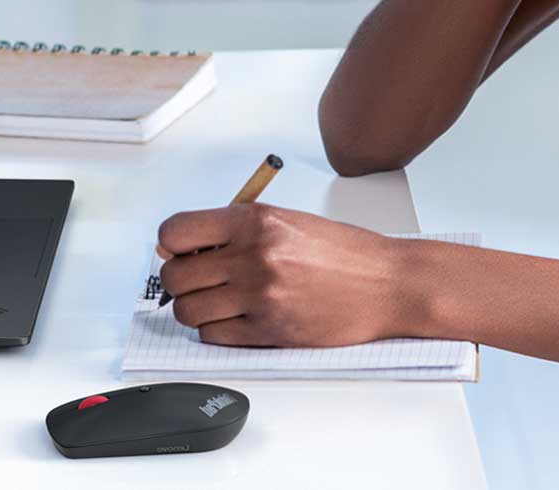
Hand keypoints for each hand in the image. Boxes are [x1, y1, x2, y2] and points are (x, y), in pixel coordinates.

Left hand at [154, 203, 411, 346]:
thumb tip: (179, 247)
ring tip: (217, 302)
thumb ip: (234, 230)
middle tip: (197, 280)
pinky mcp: (269, 331)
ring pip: (188, 311)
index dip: (170, 245)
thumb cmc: (344, 252)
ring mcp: (260, 296)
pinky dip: (216, 330)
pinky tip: (235, 319)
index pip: (175, 232)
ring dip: (195, 309)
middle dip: (179, 281)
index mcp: (254, 221)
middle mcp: (253, 256)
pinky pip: (213, 336)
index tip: (178, 252)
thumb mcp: (286, 221)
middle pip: (174, 277)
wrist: (389, 283)